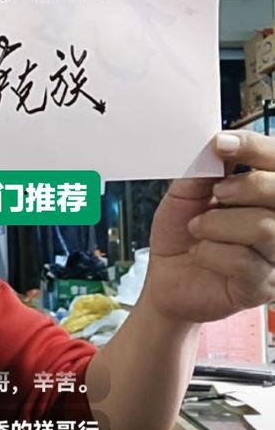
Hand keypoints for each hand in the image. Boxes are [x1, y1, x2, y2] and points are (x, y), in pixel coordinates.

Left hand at [146, 131, 274, 323]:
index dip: (257, 148)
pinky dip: (211, 252)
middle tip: (216, 193)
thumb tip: (221, 142)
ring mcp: (274, 257)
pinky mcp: (261, 287)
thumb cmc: (182, 235)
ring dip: (218, 224)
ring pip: (263, 228)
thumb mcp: (188, 193)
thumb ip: (206, 169)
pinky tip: (199, 252)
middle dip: (245, 187)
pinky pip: (243, 261)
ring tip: (196, 228)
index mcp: (265, 196)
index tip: (223, 144)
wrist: (166, 279)